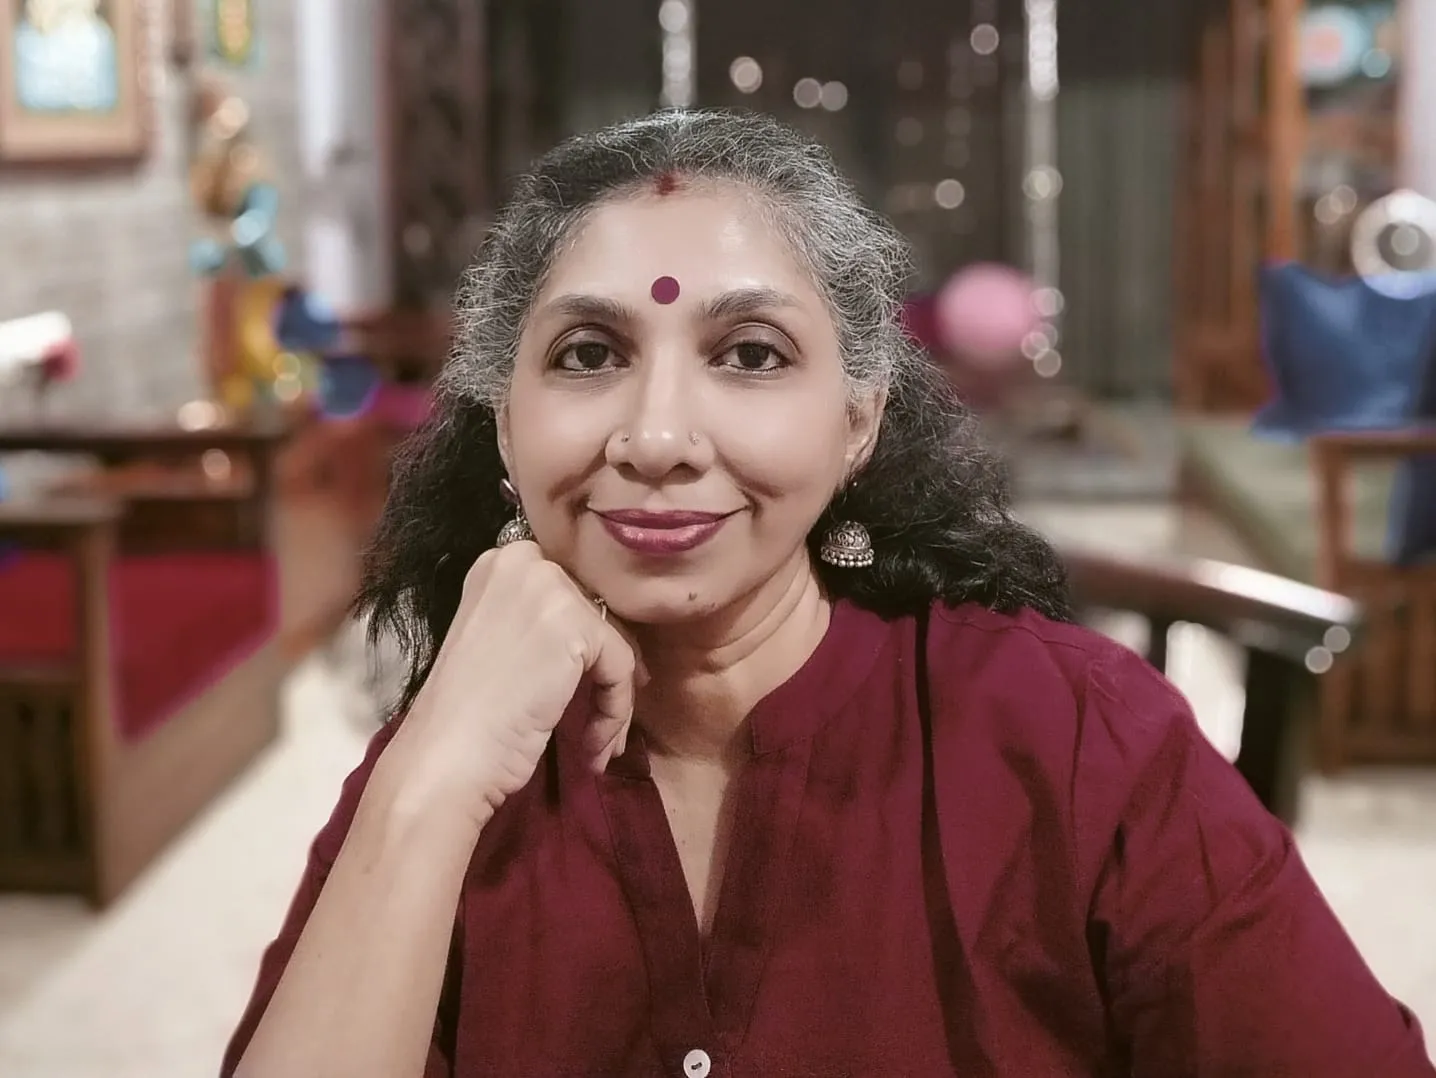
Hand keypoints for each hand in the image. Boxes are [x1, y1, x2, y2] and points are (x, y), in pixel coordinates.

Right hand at [379, 541, 641, 831]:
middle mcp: (523, 561)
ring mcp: (548, 587)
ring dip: (612, 701)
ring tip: (596, 745)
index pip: (570, 593)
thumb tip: (597, 640)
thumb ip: (540, 627)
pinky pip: (621, 667)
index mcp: (499, 563)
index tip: (587, 688)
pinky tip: (592, 748)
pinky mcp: (573, 623)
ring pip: (614, 643)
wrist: (444, 757)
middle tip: (599, 723)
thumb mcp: (500, 645)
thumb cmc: (465, 717)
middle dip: (602, 673)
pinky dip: (615, 712)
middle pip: (596, 614)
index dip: (585, 644)